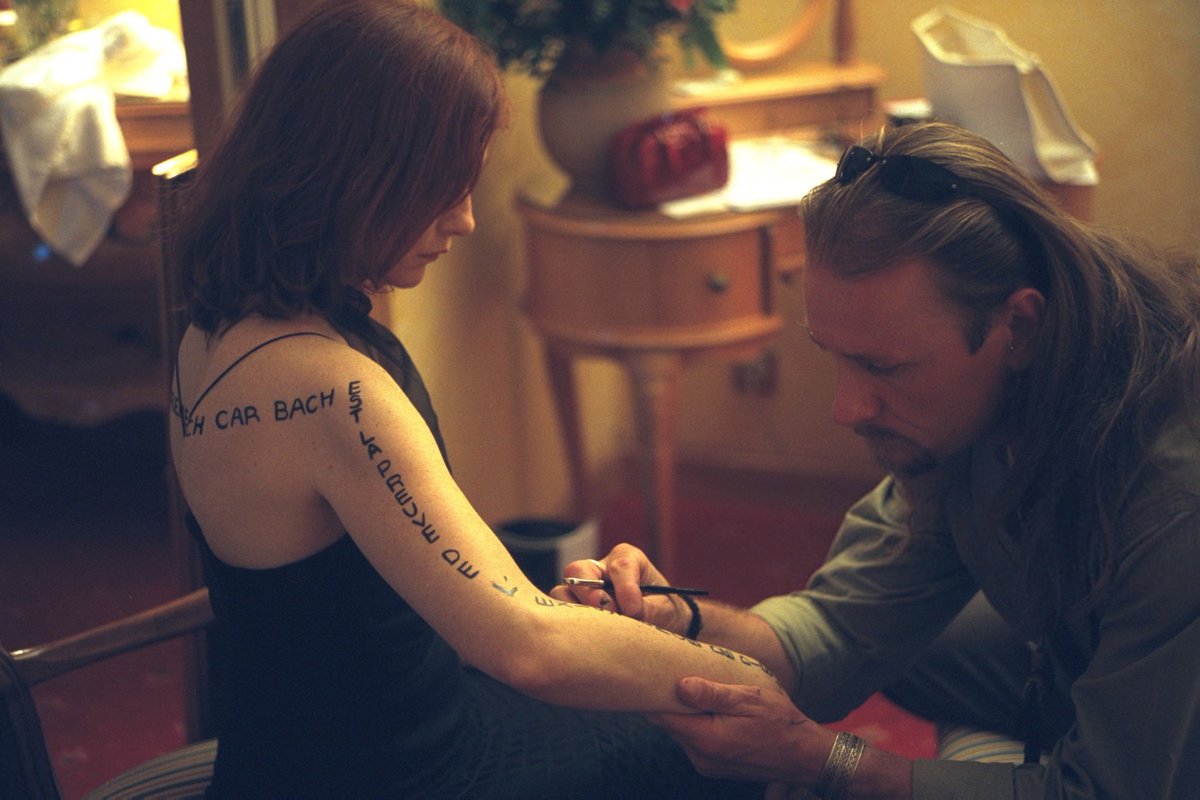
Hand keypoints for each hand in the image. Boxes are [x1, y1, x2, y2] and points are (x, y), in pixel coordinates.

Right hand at [549, 543, 687, 631]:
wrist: (662, 625)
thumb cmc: (664, 611)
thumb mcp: (665, 610)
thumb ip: (648, 610)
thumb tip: (627, 614)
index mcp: (627, 559)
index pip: (620, 566)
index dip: (626, 589)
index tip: (634, 610)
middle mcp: (600, 569)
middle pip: (577, 571)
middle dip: (589, 594)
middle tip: (608, 614)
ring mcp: (582, 589)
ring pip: (561, 593)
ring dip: (577, 613)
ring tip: (599, 630)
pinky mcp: (573, 609)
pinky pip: (560, 615)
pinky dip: (571, 627)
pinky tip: (591, 639)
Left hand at [646, 677, 833, 786]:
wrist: (806, 756)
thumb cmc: (781, 723)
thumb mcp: (749, 699)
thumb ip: (712, 693)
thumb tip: (679, 686)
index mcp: (706, 739)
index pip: (661, 716)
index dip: (651, 693)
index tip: (648, 671)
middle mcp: (701, 757)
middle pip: (669, 723)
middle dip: (667, 699)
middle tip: (670, 670)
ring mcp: (707, 764)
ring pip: (681, 731)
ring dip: (684, 711)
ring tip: (691, 684)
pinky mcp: (714, 766)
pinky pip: (694, 740)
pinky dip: (695, 723)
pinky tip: (707, 706)